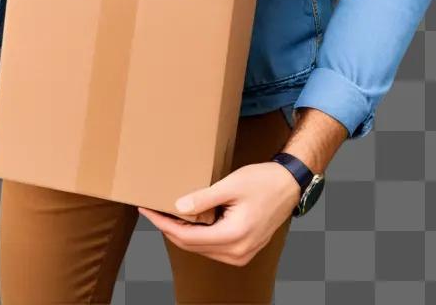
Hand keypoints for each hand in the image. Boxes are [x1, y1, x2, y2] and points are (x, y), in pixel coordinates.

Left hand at [137, 162, 300, 266]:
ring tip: (163, 213)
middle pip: (191, 246)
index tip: (147, 210)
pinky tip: (186, 220)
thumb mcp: (230, 185)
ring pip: (201, 248)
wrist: (288, 186)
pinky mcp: (242, 249)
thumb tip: (177, 208)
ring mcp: (241, 253)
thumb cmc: (262, 182)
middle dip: (168, 229)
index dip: (163, 224)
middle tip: (150, 210)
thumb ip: (204, 199)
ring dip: (181, 233)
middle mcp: (237, 252)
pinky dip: (196, 235)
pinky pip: (212, 246)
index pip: (187, 237)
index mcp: (233, 237)